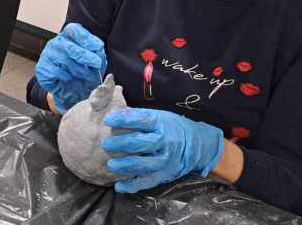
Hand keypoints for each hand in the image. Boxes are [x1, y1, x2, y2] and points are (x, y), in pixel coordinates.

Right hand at [36, 23, 106, 112]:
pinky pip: (56, 72)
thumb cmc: (83, 73)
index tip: (98, 47)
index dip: (86, 38)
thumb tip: (99, 52)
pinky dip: (66, 77)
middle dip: (85, 55)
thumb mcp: (95, 63)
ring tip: (86, 76)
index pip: (73, 30)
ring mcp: (47, 55)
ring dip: (79, 70)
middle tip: (97, 63)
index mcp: (69, 37)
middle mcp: (57, 43)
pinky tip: (69, 79)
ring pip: (64, 60)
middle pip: (69, 46)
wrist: (71, 92)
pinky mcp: (42, 68)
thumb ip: (98, 55)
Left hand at [102, 107, 223, 193]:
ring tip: (111, 164)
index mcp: (160, 124)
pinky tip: (119, 186)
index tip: (108, 121)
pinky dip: (132, 185)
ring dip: (125, 166)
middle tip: (106, 144)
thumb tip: (112, 115)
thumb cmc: (169, 128)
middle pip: (140, 143)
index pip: (141, 120)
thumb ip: (136, 116)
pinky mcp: (163, 174)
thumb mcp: (157, 116)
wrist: (195, 144)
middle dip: (121, 144)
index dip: (123, 120)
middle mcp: (163, 142)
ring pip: (143, 164)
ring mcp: (164, 160)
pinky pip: (147, 182)